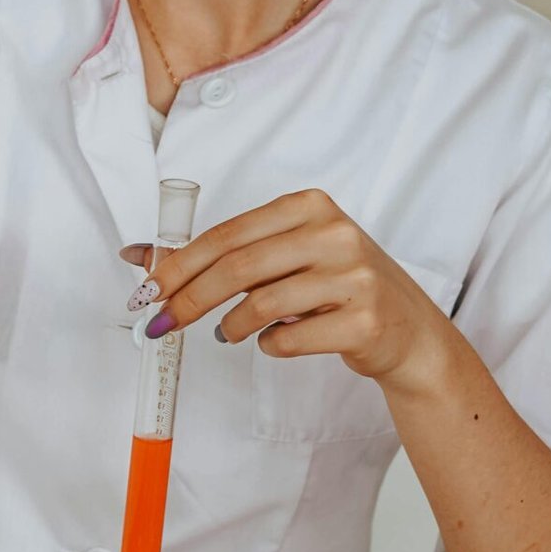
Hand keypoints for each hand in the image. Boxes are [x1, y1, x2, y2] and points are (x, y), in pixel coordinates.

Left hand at [124, 187, 453, 394]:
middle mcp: (335, 234)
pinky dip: (268, 344)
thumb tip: (140, 256)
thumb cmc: (339, 287)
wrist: (409, 331)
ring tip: (229, 332)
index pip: (228, 234)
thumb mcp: (287, 256)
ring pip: (261, 305)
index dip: (179, 265)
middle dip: (188, 298)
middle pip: (238, 267)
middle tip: (161, 323)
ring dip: (232, 326)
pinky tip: (274, 340)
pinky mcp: (364, 321)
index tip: (146, 290)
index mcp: (310, 206)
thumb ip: (224, 255)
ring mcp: (354, 277)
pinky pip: (289, 339)